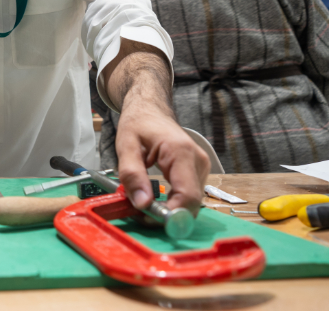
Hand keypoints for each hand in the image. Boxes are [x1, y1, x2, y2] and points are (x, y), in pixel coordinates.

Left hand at [115, 98, 208, 215]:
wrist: (150, 109)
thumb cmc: (138, 123)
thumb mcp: (126, 146)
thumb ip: (132, 175)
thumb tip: (142, 204)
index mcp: (181, 152)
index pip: (187, 196)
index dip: (171, 215)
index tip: (149, 218)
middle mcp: (198, 160)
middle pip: (191, 203)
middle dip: (168, 215)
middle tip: (141, 213)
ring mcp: (201, 166)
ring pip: (192, 202)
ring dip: (170, 209)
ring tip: (145, 202)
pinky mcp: (199, 171)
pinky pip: (190, 195)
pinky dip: (174, 202)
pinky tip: (156, 198)